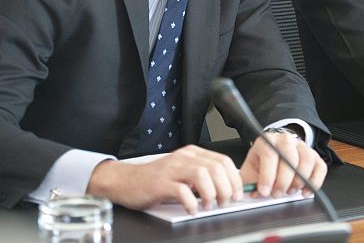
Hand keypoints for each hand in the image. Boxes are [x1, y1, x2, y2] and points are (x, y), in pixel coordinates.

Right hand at [86, 145, 241, 213]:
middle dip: (226, 187)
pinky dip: (191, 203)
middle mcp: (183, 158)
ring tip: (208, 206)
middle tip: (225, 202)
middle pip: (215, 167)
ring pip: (202, 174)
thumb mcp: (183, 173)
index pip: (223, 160)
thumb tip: (227, 189)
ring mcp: (171, 169)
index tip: (237, 193)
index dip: (234, 178)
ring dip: (211, 193)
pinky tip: (191, 209)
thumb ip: (202, 177)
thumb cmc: (155, 180)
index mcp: (192, 154)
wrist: (125, 181)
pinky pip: (181, 191)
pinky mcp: (160, 183)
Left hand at [239, 132, 326, 198]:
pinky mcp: (314, 155)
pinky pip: (320, 167)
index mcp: (267, 141)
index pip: (269, 154)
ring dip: (299, 181)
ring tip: (290, 191)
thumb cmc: (262, 163)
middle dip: (283, 181)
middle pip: (289, 157)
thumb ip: (250, 183)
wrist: (275, 153)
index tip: (265, 191)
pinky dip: (314, 182)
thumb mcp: (250, 171)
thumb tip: (255, 194)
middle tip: (278, 193)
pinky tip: (305, 191)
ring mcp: (302, 146)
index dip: (267, 175)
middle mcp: (285, 140)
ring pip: (306, 161)